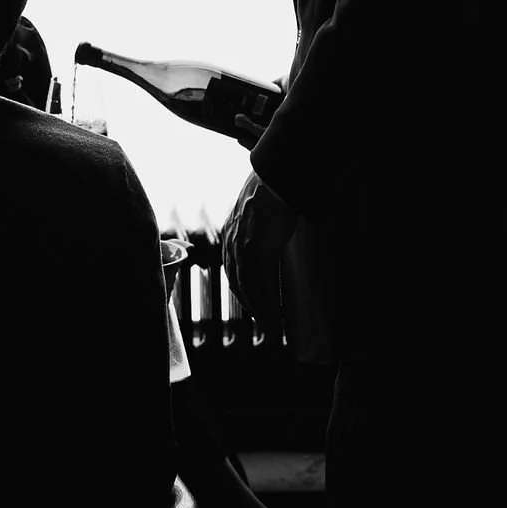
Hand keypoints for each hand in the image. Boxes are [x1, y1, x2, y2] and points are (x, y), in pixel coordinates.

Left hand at [223, 171, 295, 321]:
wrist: (274, 178)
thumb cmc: (271, 190)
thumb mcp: (257, 210)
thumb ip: (258, 224)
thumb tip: (271, 228)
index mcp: (231, 235)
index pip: (233, 270)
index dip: (243, 290)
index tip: (254, 304)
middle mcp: (231, 244)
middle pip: (238, 284)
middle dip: (251, 306)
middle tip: (266, 324)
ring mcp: (241, 249)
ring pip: (247, 290)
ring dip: (260, 311)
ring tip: (273, 328)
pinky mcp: (254, 251)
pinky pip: (258, 286)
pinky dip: (266, 305)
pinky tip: (276, 317)